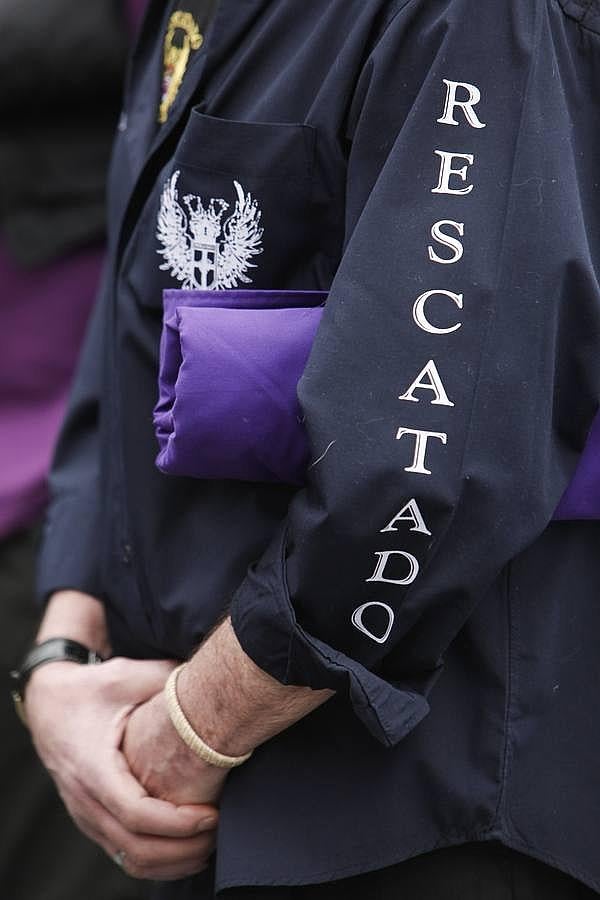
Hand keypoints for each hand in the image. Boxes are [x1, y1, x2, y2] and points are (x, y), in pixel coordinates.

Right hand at [26, 657, 217, 880]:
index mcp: (93, 767)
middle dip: (183, 848)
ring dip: (173, 861)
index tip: (212, 813)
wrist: (47, 703)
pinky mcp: (92, 820)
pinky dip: (158, 861)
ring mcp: (86, 815)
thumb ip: (167, 678)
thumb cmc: (90, 688)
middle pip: (136, 848)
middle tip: (220, 830)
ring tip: (210, 843)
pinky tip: (187, 848)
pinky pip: (124, 855)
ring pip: (130, 859)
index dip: (177, 822)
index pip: (136, 813)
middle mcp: (85, 799)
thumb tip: (210, 679)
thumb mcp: (126, 675)